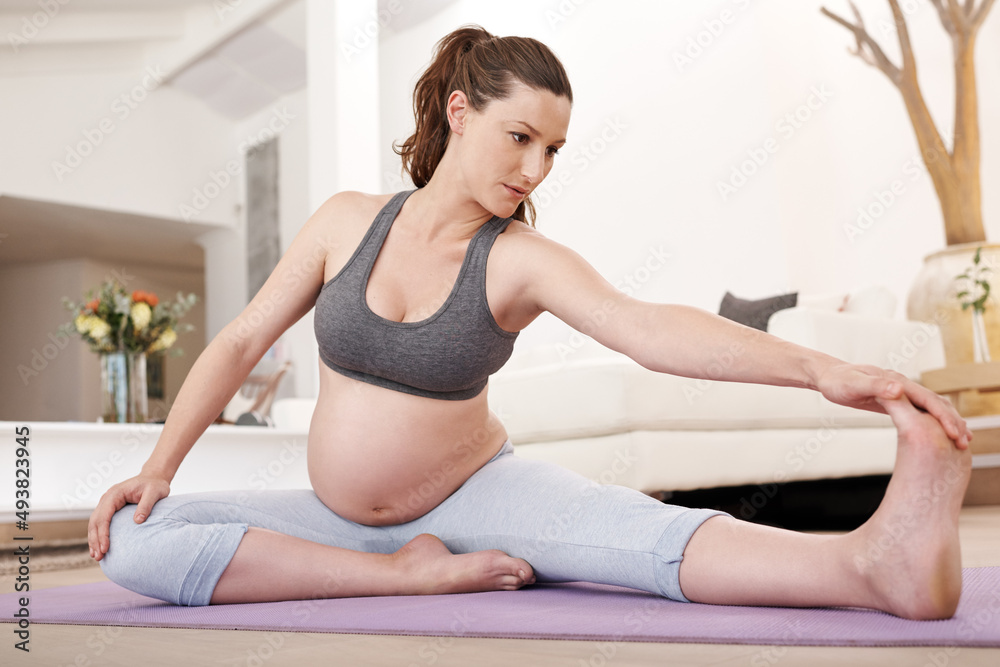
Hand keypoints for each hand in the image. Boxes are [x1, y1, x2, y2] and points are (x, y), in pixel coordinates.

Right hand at [88, 473, 169, 561]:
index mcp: (115, 494)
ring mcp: (107, 503)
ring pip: (95, 523)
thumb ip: (146, 505)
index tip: (106, 548)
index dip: (103, 533)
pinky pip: (101, 523)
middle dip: (96, 539)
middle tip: (99, 556)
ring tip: (97, 556)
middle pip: (95, 521)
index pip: (104, 516)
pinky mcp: (111, 508)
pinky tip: (100, 547)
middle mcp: (107, 498)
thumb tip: (138, 521)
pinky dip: (98, 535)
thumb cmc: (155, 484)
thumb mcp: (154, 492)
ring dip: (94, 539)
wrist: (154, 478)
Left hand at [815, 363, 971, 448]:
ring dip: (946, 422)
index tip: (955, 434)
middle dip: (952, 422)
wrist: (827, 376)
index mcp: (896, 381)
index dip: (944, 417)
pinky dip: (932, 421)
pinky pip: (919, 410)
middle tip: (965, 443)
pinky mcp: (894, 399)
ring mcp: (899, 391)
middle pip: (935, 403)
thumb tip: (899, 389)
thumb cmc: (838, 381)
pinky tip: (936, 434)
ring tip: (959, 440)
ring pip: (930, 407)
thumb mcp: (853, 385)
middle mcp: (902, 385)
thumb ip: (875, 386)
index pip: (928, 400)